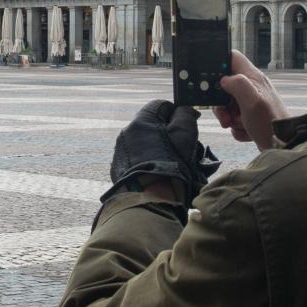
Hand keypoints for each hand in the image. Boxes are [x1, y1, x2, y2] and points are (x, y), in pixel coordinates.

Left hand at [106, 100, 220, 204]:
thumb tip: (183, 109)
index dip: (177, 113)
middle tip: (182, 148)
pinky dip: (148, 161)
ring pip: (145, 143)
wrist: (150, 200)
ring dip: (158, 148)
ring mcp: (120, 152)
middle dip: (168, 133)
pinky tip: (158, 174)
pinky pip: (137, 159)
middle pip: (152, 125)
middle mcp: (126, 133)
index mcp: (141, 121)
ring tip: (172, 164)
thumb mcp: (185, 135)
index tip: (187, 126)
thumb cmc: (171, 165)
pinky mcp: (119, 170)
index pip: (160, 105)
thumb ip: (185, 115)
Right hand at [216, 50, 290, 150]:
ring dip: (229, 118)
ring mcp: (251, 102)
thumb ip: (236, 84)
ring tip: (238, 124)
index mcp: (252, 77)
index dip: (219, 63)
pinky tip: (247, 131)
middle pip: (225, 86)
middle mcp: (252, 87)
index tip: (211, 79)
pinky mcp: (251, 117)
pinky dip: (237, 128)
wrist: (284, 145)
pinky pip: (234, 119)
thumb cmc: (271, 122)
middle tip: (225, 114)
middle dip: (221, 102)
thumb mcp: (252, 101)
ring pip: (228, 105)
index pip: (232, 57)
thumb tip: (223, 80)